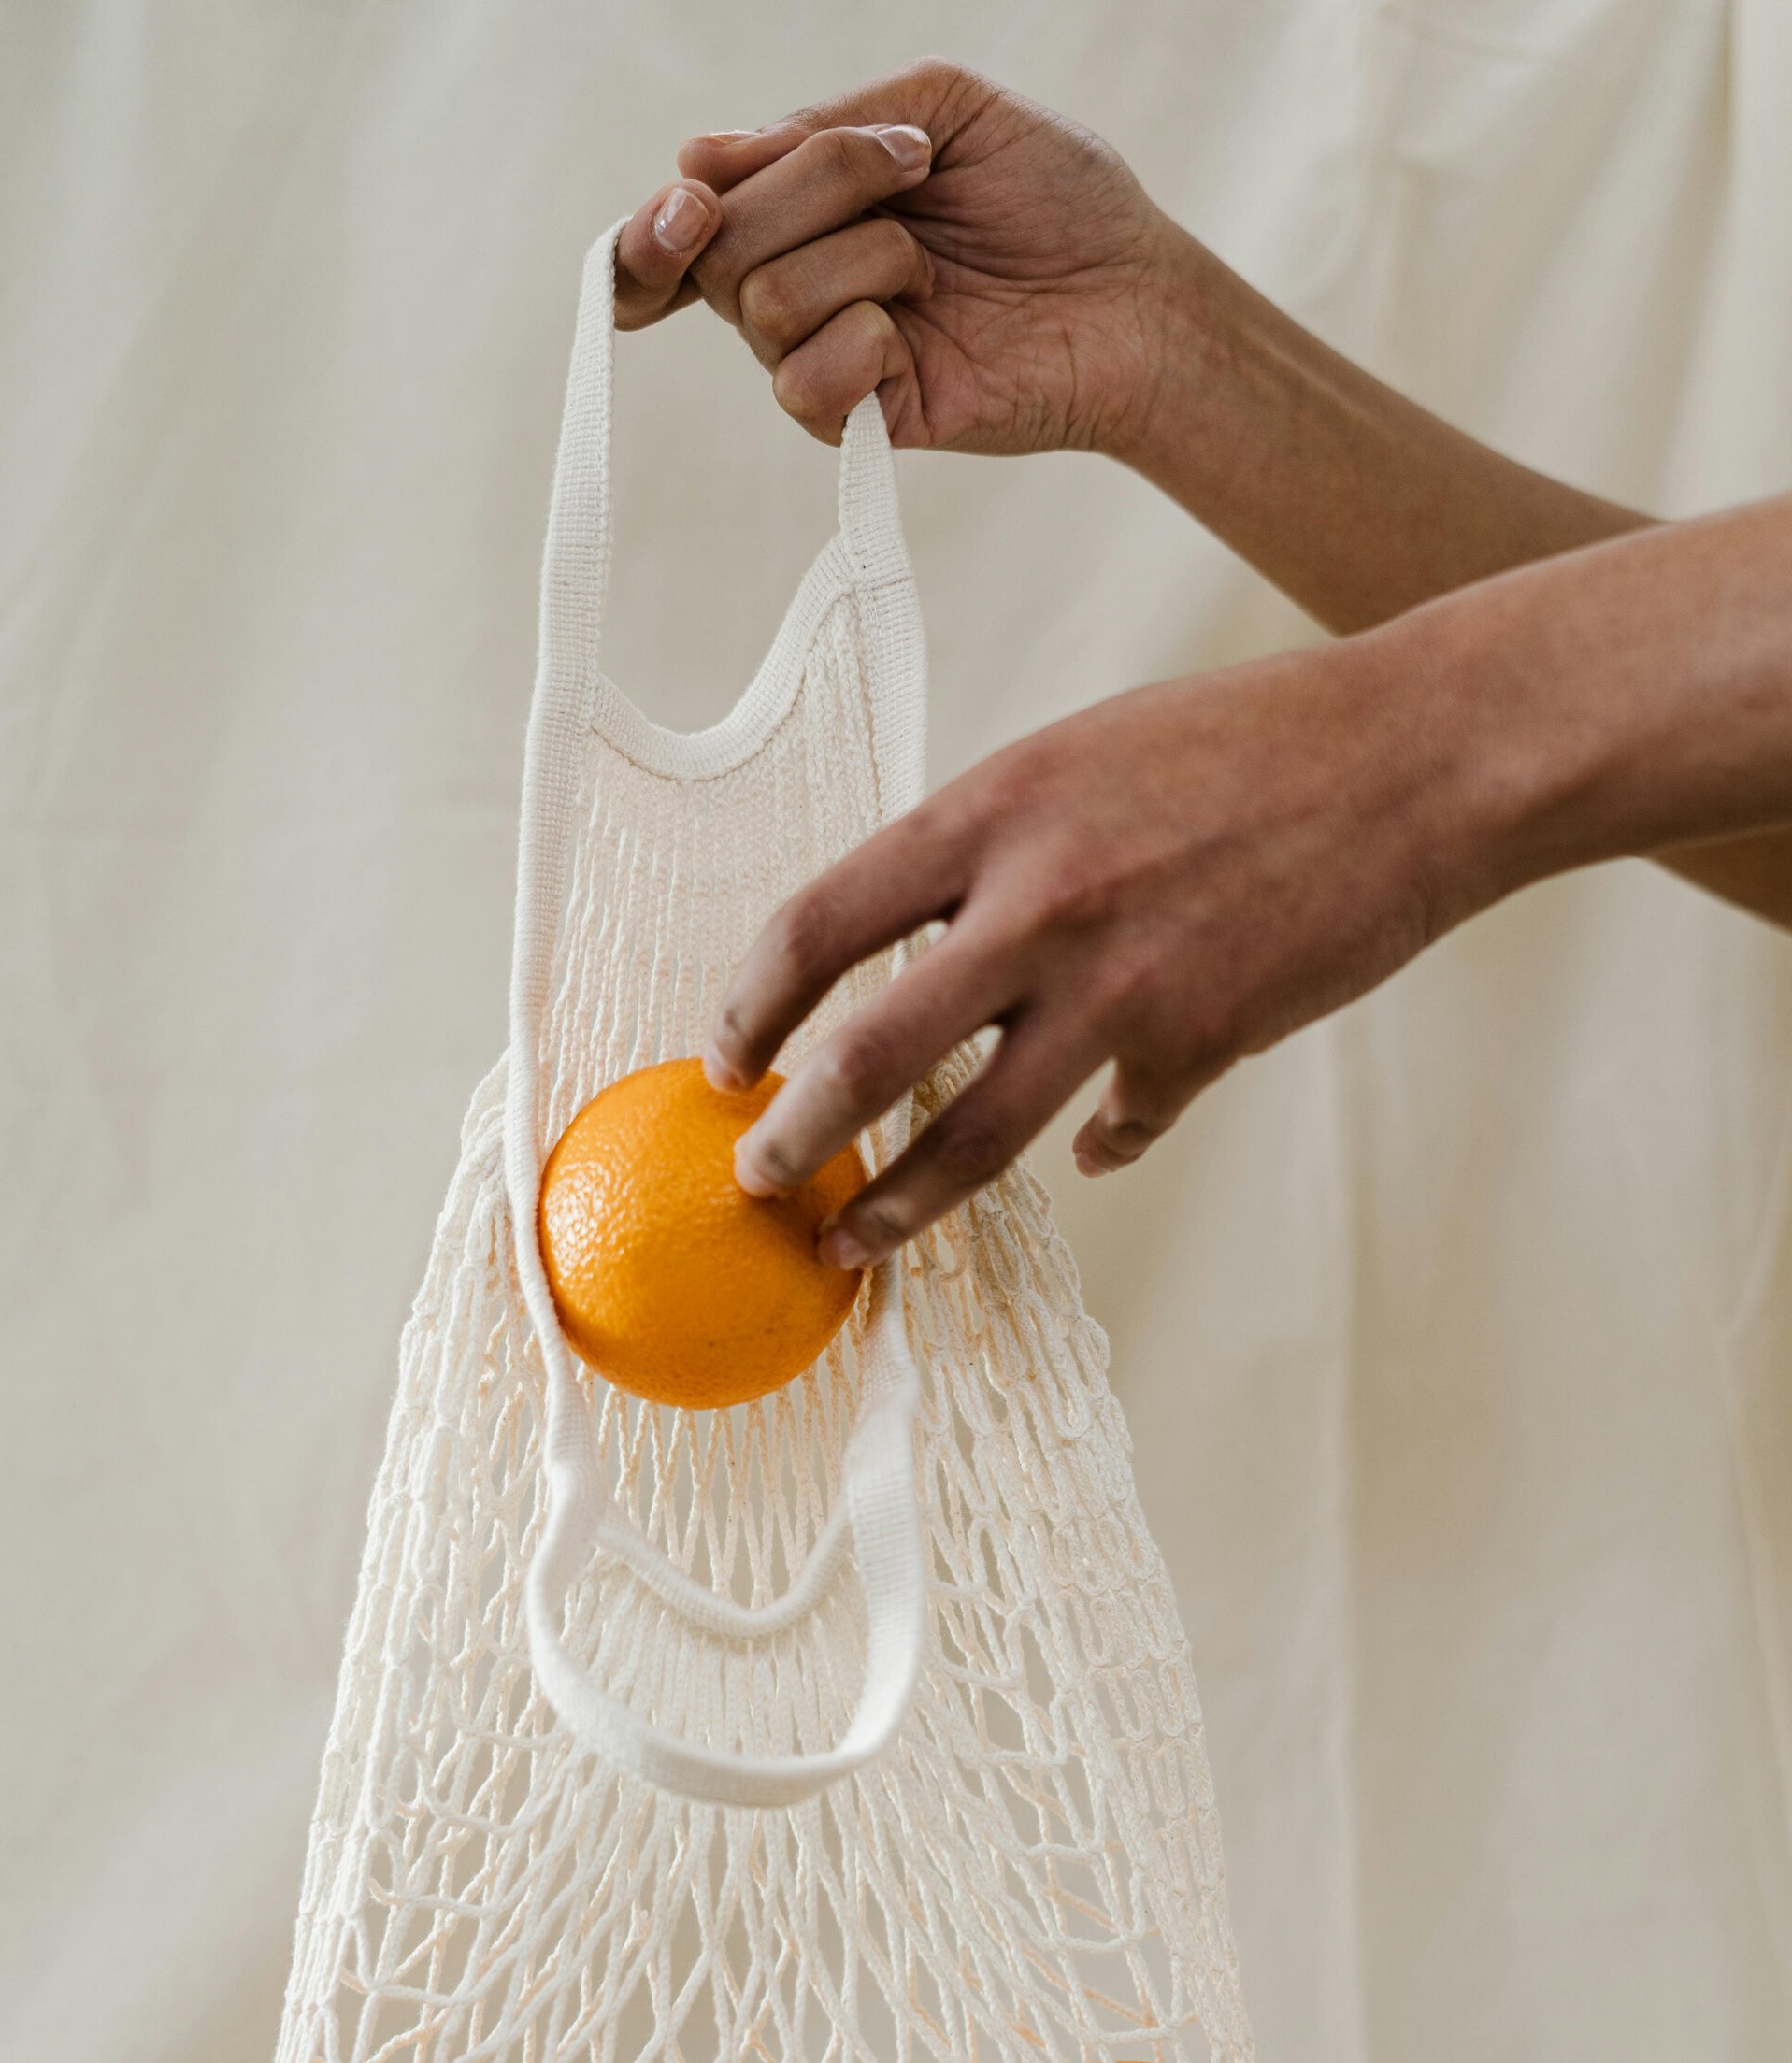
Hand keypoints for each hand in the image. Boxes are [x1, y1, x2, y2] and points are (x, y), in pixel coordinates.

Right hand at [611, 60, 1174, 454]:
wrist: (1134, 291)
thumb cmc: (1054, 196)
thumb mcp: (938, 108)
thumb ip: (820, 123)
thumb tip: (697, 158)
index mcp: (799, 208)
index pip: (679, 224)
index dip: (655, 223)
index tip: (694, 197)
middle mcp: (795, 286)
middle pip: (718, 245)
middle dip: (816, 183)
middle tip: (914, 177)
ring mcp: (826, 358)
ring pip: (763, 301)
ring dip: (865, 255)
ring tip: (934, 265)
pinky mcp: (863, 423)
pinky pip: (803, 382)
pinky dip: (864, 338)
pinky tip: (918, 330)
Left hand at [704, 631, 1471, 1263]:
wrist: (1420, 755)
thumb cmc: (1246, 741)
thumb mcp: (1079, 757)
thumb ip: (986, 851)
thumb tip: (911, 946)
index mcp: (991, 809)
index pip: (815, 925)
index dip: (746, 1008)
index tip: (725, 1061)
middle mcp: (1038, 903)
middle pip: (863, 1058)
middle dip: (788, 1139)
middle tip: (755, 1179)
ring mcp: (1120, 987)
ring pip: (968, 1140)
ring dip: (893, 1206)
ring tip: (849, 1239)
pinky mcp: (1199, 1046)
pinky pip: (1115, 1130)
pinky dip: (1099, 1150)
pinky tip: (1096, 1156)